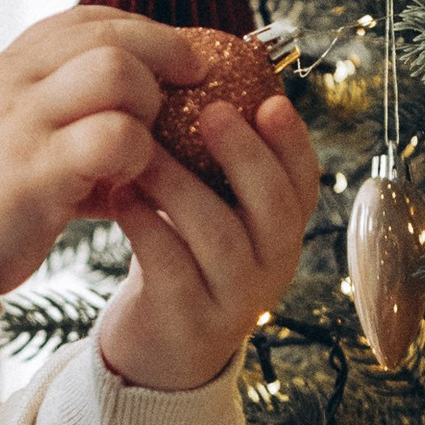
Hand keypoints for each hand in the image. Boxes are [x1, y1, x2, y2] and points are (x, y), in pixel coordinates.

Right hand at [0, 9, 219, 298]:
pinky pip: (115, 139)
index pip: (90, 20)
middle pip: (113, 35)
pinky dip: (138, 158)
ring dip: (149, 105)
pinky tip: (126, 182)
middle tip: (193, 89)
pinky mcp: (36, 171)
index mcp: (12, 66)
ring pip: (116, 72)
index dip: (145, 31)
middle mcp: (16, 81)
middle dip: (167, 55)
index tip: (175, 58)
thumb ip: (66, 114)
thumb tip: (143, 114)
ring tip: (145, 143)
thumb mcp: (16, 135)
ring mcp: (24, 122)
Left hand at [93, 83, 320, 394]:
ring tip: (143, 151)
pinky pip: (171, 267)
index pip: (304, 182)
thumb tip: (202, 72)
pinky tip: (119, 196)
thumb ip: (216, 164)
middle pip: (274, 206)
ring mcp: (234, 300)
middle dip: (245, 154)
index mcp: (281, 232)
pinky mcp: (188, 324)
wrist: (154, 351)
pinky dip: (145, 226)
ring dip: (180, 186)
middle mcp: (271, 267)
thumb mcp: (210, 212)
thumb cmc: (182, 260)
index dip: (293, 141)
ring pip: (219, 235)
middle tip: (210, 111)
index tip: (269, 99)